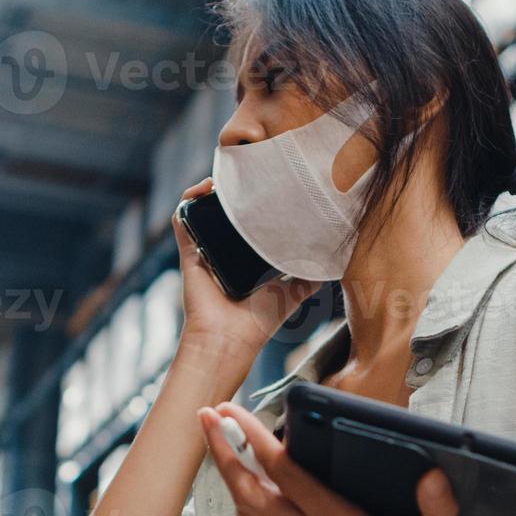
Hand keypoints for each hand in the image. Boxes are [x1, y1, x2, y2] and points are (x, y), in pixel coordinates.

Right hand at [172, 179, 319, 366]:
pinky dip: (188, 200)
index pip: (247, 226)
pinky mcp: (189, 254)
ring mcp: (205, 251)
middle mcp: (223, 253)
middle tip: (249, 175)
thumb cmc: (258, 322)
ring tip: (226, 176)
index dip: (254, 205)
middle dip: (233, 193)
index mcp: (244, 260)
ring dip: (209, 191)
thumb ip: (309, 278)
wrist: (229, 339)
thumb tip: (333, 263)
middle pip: (225, 215)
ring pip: (202, 212)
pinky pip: (182, 220)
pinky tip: (204, 187)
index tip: (267, 186)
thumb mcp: (292, 294)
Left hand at [198, 402, 500, 515]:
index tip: (233, 413)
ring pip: (255, 515)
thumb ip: (438, 507)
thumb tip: (432, 477)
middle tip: (207, 417)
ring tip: (220, 448)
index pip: (288, 477)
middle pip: (253, 494)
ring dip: (232, 481)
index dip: (256, 442)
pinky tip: (245, 506)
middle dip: (224, 455)